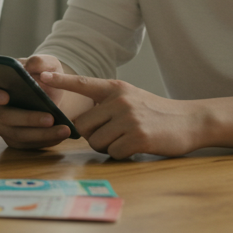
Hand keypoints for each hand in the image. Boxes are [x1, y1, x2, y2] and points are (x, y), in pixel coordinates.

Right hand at [0, 54, 88, 149]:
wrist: (55, 94)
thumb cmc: (44, 76)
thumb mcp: (48, 64)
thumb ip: (41, 61)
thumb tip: (31, 65)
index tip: (6, 95)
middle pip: (1, 116)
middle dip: (26, 118)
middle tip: (49, 117)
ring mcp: (3, 127)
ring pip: (17, 134)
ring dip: (41, 133)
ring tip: (63, 128)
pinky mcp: (16, 141)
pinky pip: (28, 145)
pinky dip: (47, 140)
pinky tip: (62, 134)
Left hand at [40, 72, 205, 158]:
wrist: (190, 121)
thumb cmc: (155, 112)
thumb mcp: (131, 98)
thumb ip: (107, 103)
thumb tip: (81, 122)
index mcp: (116, 88)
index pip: (83, 83)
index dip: (61, 82)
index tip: (41, 78)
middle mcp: (120, 100)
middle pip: (83, 126)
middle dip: (92, 136)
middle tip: (111, 136)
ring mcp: (129, 118)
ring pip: (97, 142)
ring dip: (107, 147)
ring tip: (126, 139)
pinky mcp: (138, 137)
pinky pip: (114, 153)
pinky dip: (122, 154)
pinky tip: (136, 146)